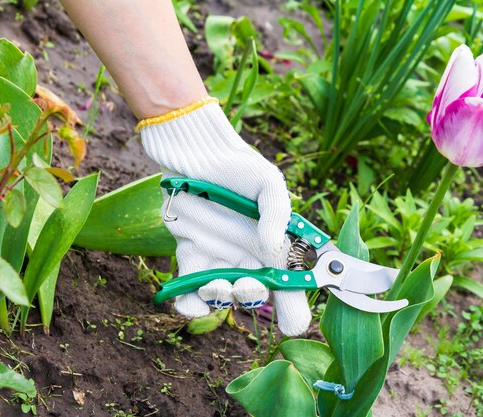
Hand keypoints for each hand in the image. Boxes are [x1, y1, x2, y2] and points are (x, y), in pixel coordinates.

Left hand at [141, 101, 311, 335]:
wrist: (198, 155)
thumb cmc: (239, 167)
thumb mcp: (268, 183)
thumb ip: (276, 213)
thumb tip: (272, 246)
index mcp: (274, 247)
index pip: (290, 287)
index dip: (294, 310)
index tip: (292, 324)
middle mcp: (248, 258)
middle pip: (255, 297)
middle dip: (251, 298)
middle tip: (247, 284)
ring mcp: (219, 259)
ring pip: (222, 296)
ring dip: (220, 298)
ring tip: (217, 283)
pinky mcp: (190, 255)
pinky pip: (189, 288)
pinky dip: (188, 303)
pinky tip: (189, 301)